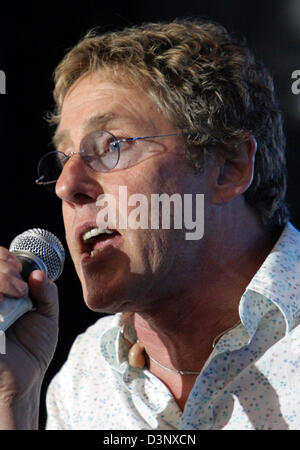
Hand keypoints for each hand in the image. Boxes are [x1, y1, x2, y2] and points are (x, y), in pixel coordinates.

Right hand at [0, 246, 58, 411]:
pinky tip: (3, 304)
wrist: (25, 379)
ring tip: (18, 292)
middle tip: (21, 284)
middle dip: (4, 268)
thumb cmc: (34, 348)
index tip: (21, 269)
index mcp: (5, 291)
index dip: (5, 258)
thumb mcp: (47, 316)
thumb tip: (37, 274)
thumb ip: (46, 293)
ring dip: (0, 279)